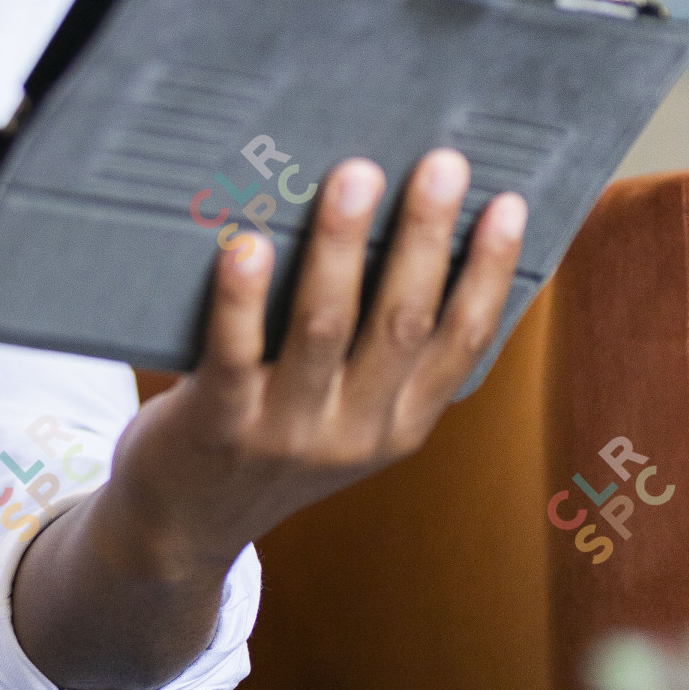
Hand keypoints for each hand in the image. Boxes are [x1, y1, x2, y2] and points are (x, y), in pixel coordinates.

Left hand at [10, 150, 524, 689]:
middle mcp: (356, 431)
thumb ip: (379, 348)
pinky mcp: (217, 427)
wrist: (181, 528)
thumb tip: (409, 227)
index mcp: (401, 423)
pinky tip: (248, 244)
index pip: (462, 341)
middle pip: (401, 322)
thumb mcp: (347, 412)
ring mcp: (287, 433)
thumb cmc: (270, 439)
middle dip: (425, 237)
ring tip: (355, 175)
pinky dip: (242, 299)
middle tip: (442, 161)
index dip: (489, 273)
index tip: (507, 202)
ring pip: (324, 328)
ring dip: (342, 247)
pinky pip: (233, 355)